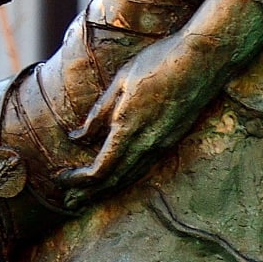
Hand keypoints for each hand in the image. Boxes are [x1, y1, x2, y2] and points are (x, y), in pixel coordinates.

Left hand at [60, 0, 262, 204]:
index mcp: (129, 129)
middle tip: (69, 202)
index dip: (78, 180)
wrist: (202, 59)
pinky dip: (126, 177)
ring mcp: (163, 144)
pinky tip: (119, 176)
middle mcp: (147, 144)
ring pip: (131, 176)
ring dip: (108, 190)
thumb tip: (76, 137)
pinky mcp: (172, 139)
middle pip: (115, 181)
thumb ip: (98, 114)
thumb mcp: (120, 83)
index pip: (99, 170)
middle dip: (89, 194)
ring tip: (88, 197)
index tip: (60, 179)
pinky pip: (144, 167)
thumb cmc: (158, 62)